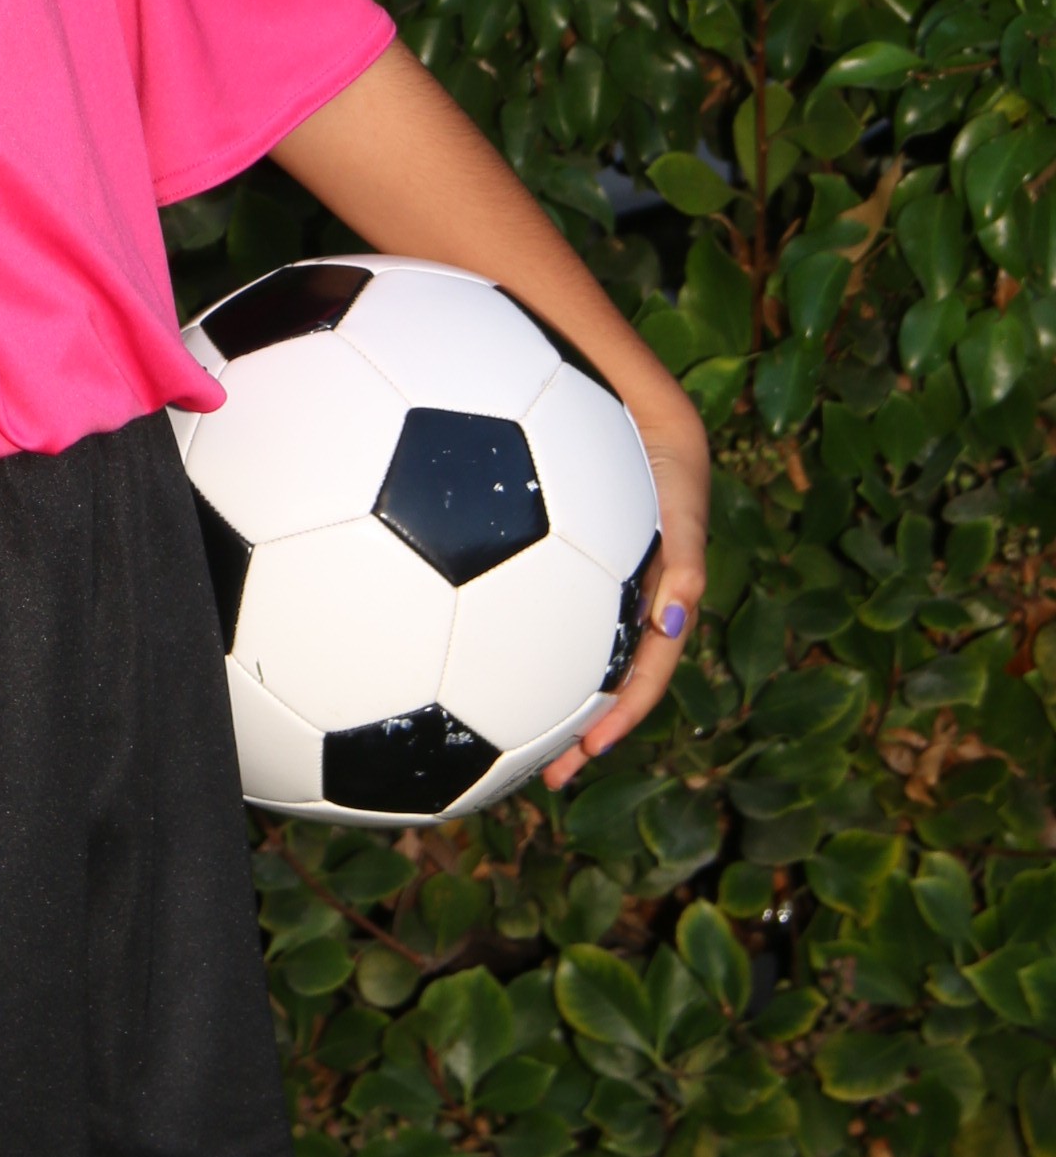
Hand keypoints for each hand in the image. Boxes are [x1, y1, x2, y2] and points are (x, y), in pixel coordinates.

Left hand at [538, 396, 710, 790]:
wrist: (602, 379)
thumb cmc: (645, 439)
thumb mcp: (677, 490)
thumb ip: (685, 549)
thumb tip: (674, 620)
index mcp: (657, 584)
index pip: (649, 665)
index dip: (627, 710)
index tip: (592, 750)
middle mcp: (622, 587)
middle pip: (607, 673)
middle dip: (584, 730)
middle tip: (551, 777)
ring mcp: (587, 574)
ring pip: (571, 652)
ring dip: (548, 699)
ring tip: (510, 746)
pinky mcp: (548, 556)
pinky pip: (539, 612)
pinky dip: (522, 646)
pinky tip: (470, 658)